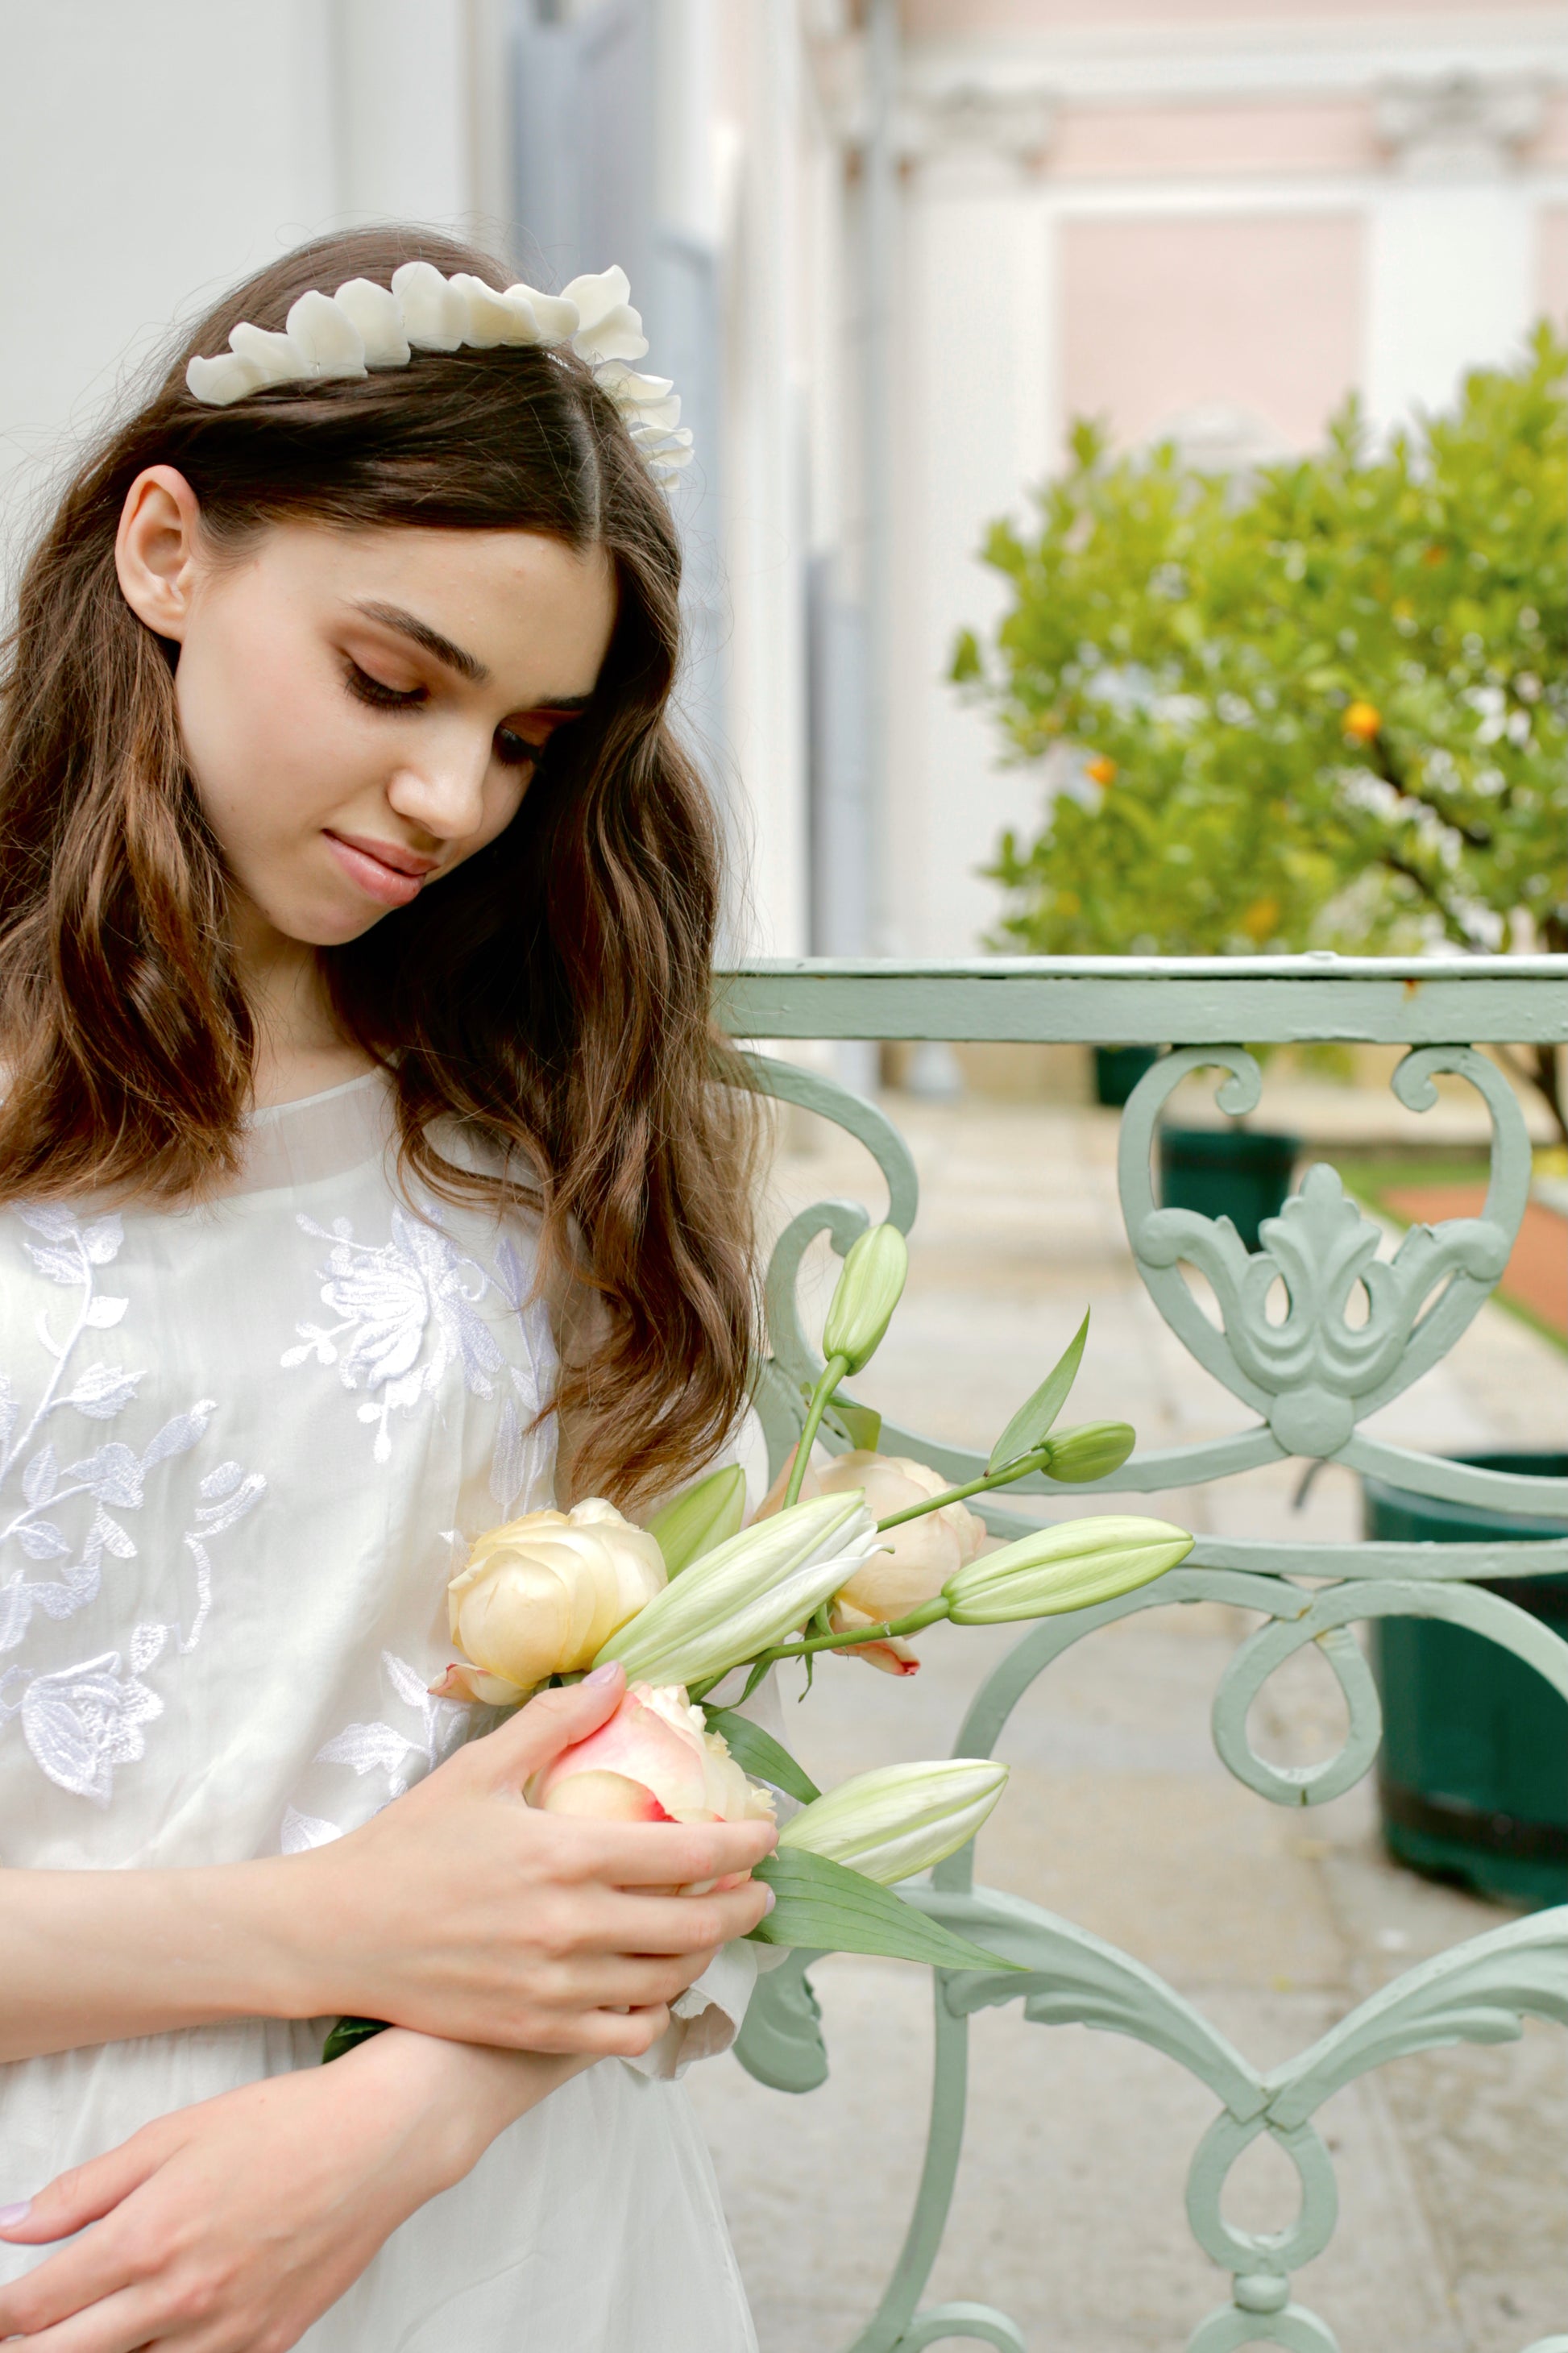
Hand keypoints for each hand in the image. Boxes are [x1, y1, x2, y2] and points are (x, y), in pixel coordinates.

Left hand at [0, 2028, 574, 2351]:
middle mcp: (181, 2297)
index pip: (36, 2307)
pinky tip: (158, 2332)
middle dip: (31, 2348)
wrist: (383, 2140)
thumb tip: (15, 2224)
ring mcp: (226, 2331)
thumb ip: (88, 2187)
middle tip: (23, 2334)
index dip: (1, 2316)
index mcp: (148, 2237)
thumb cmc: (283, 2123)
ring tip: (84, 2333)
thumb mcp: (174, 2134)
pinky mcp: (267, 2345)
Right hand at [299, 1664, 775, 2056]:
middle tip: (758, 1891)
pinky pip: (625, 2035)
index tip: (768, 1836)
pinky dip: (655, 2014)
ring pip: (667, 1981)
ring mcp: (556, 1988)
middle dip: (743, 1907)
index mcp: (565, 1854)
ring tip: (712, 1931)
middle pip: (695, 1925)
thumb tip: (618, 1675)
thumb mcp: (478, 1768)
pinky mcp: (535, 2031)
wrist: (338, 1934)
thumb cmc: (408, 1845)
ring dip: (704, 1956)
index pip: (690, 1855)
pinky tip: (656, 1989)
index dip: (744, 1846)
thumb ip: (555, 1721)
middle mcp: (571, 1927)